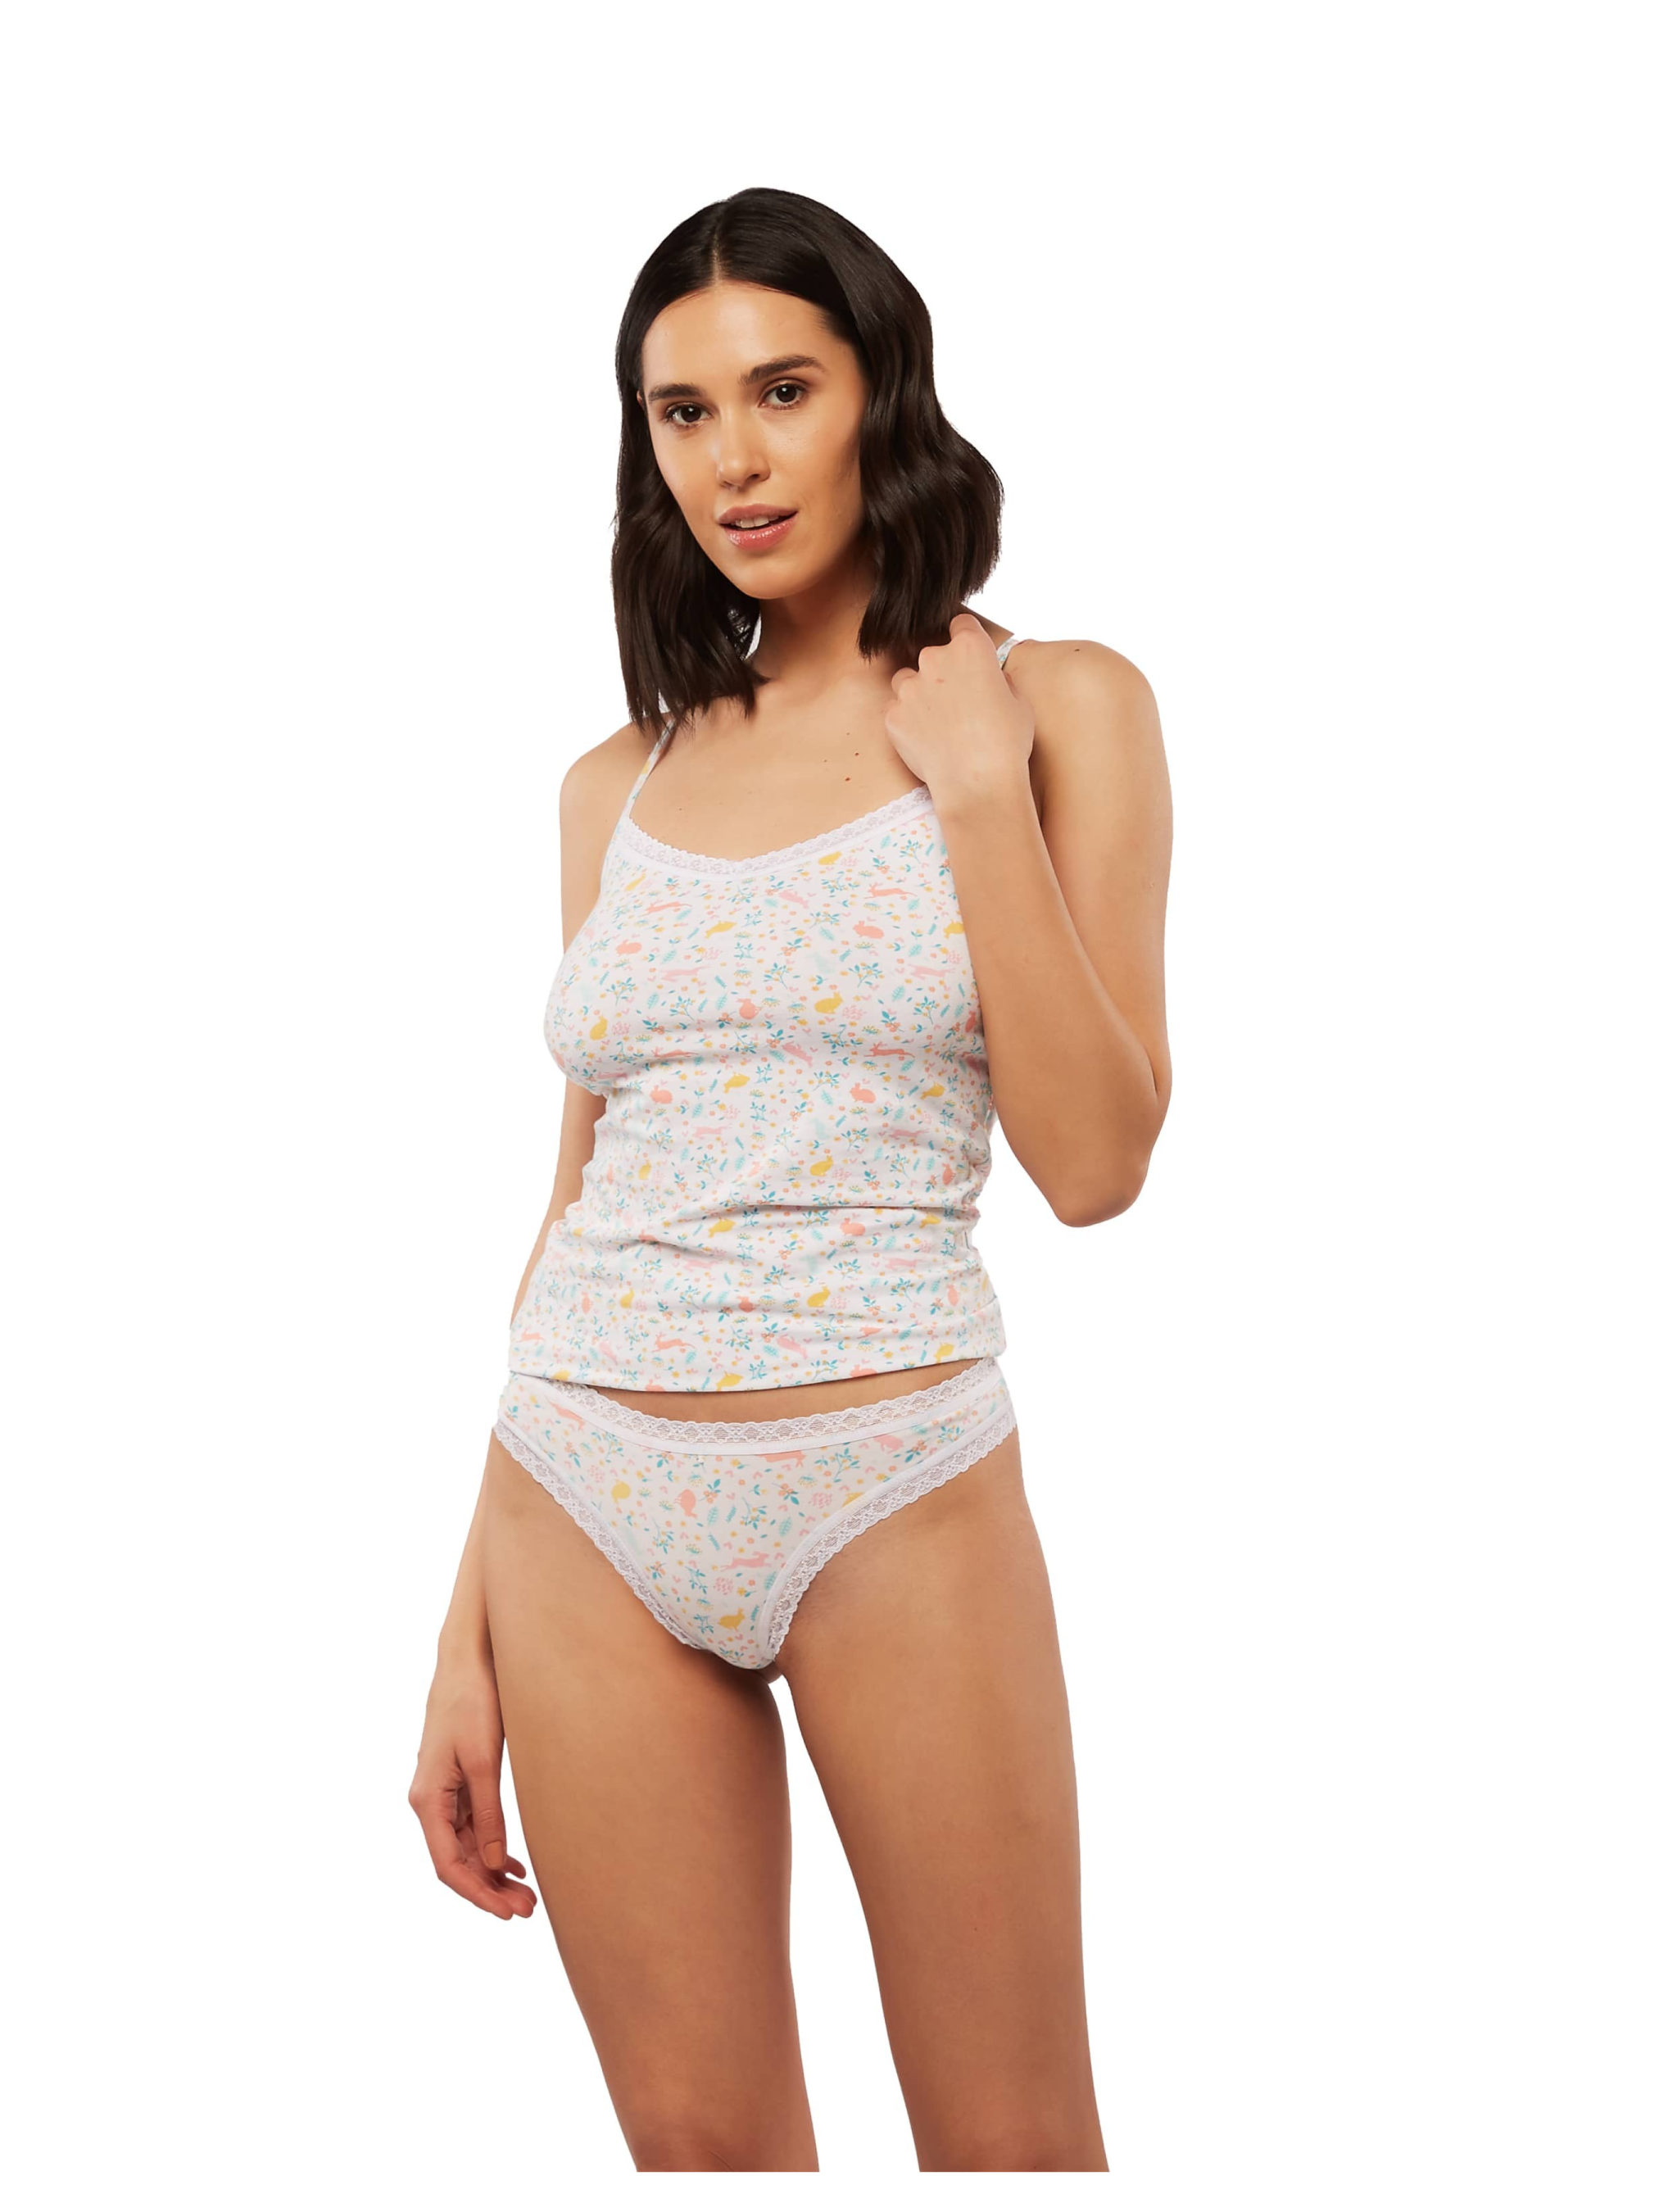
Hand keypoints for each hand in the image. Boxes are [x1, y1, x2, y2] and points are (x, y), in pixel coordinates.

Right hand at [409, 1651, 537, 1919]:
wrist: (468, 1659)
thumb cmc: (473, 1702)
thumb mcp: (484, 1761)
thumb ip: (489, 1813)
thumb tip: (493, 1863)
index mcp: (428, 1799)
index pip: (448, 1864)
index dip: (477, 1893)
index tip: (507, 1913)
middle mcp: (430, 1801)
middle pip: (458, 1861)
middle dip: (490, 1890)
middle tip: (529, 1910)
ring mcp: (444, 1793)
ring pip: (466, 1847)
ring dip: (493, 1872)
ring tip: (527, 1895)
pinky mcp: (459, 1781)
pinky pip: (472, 1827)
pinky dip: (492, 1848)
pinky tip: (513, 1865)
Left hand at [884, 612, 1035, 804]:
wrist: (977, 783)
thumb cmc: (1006, 744)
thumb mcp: (1019, 702)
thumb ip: (999, 680)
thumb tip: (990, 679)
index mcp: (970, 648)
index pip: (961, 624)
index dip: (965, 640)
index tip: (967, 656)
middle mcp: (935, 658)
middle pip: (932, 654)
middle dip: (941, 673)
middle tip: (957, 703)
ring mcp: (909, 687)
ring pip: (907, 680)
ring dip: (919, 694)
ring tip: (938, 723)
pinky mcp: (892, 715)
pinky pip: (897, 711)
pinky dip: (907, 722)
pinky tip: (927, 741)